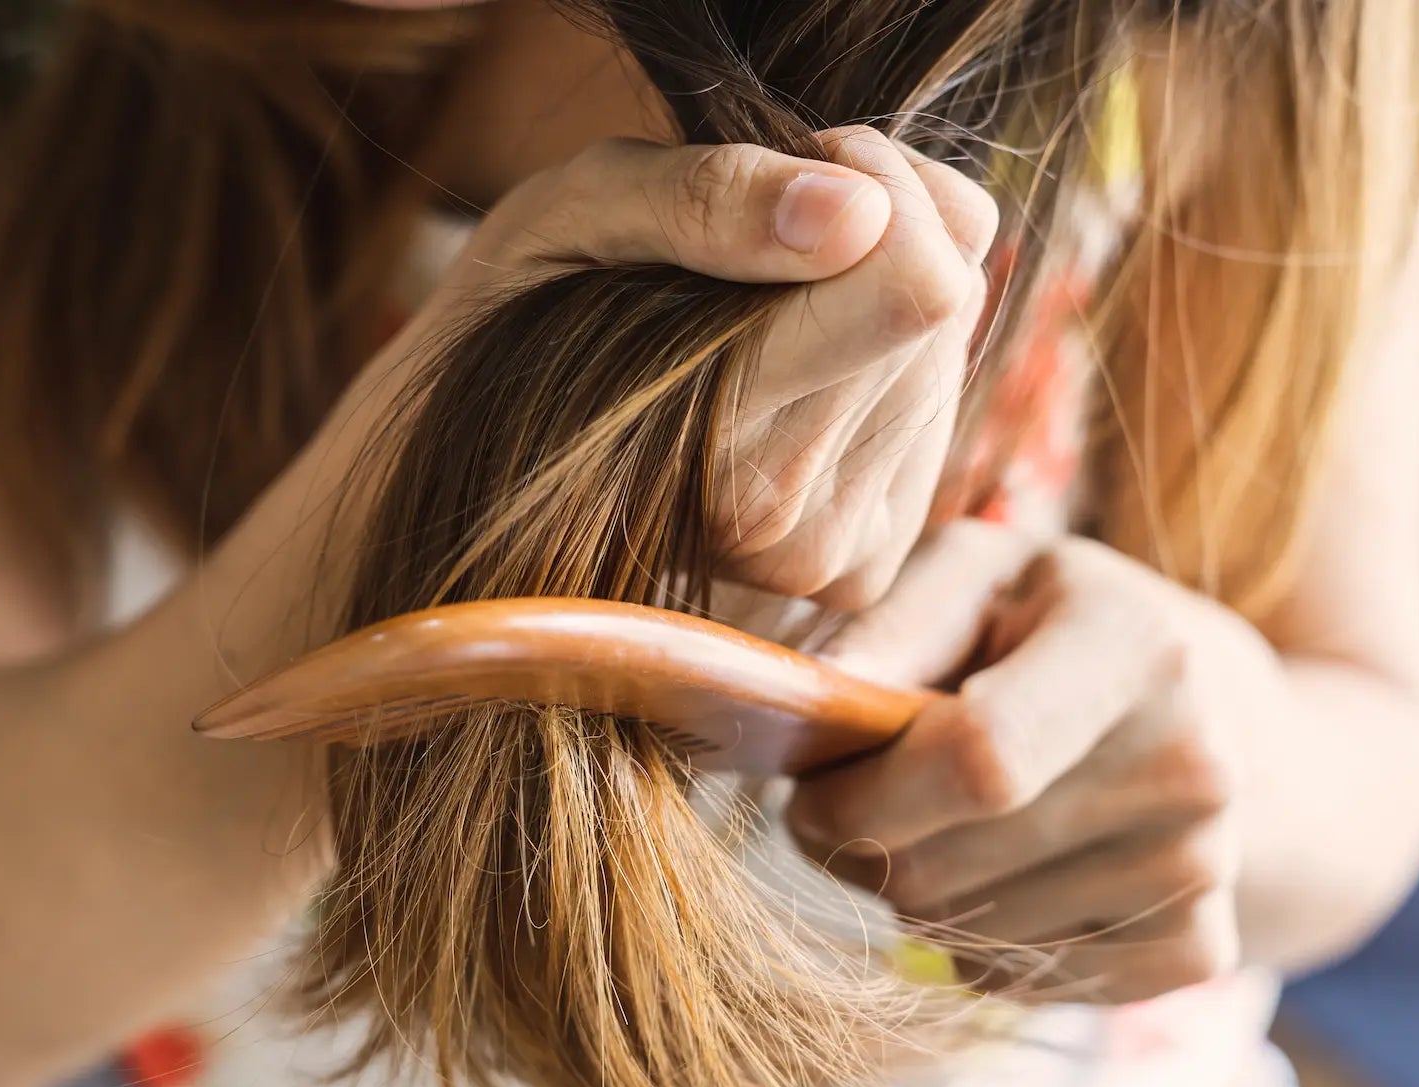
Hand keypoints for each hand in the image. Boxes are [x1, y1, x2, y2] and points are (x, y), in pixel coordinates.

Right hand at [393, 129, 995, 607]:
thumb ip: (706, 197)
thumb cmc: (516, 324)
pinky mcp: (856, 570)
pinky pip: (937, 415)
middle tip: (753, 251)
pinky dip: (877, 367)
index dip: (862, 188)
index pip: (915, 284)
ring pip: (947, 352)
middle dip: (869, 238)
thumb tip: (857, 213)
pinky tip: (785, 375)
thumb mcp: (575, 211)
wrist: (470, 478)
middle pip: (943, 304)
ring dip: (870, 299)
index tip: (779, 183)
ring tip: (752, 319)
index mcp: (715, 435)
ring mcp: (824, 560)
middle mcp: (783, 524)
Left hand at [787, 522, 1284, 1002]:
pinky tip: (999, 874)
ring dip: (911, 897)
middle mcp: (1190, 763)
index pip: (978, 759)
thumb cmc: (1049, 628)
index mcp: (1134, 645)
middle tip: (850, 808)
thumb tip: (816, 698)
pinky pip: (1015, 983)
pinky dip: (972, 946)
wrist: (1210, 711)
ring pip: (967, 937)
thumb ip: (893, 625)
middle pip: (949, 867)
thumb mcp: (978, 578)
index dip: (861, 796)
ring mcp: (1202, 866)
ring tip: (935, 827)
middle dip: (861, 851)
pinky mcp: (1197, 949)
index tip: (809, 791)